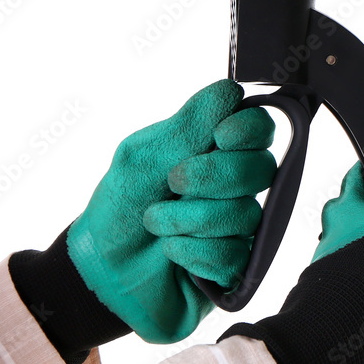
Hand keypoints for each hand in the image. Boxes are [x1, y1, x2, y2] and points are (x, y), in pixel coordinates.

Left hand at [66, 79, 275, 342]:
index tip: (220, 137)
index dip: (249, 130)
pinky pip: (235, 254)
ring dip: (190, 218)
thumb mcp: (142, 158)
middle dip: (212, 176)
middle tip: (172, 182)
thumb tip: (232, 91)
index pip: (259, 127)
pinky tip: (171, 252)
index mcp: (214, 149)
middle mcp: (235, 184)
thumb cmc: (119, 207)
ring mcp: (239, 226)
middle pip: (261, 168)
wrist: (102, 272)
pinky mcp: (237, 266)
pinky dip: (194, 252)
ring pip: (246, 213)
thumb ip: (187, 127)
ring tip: (155, 222)